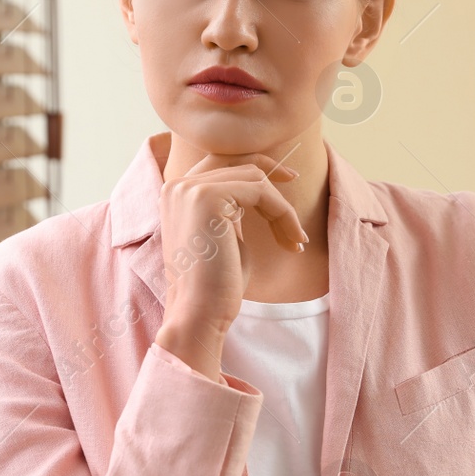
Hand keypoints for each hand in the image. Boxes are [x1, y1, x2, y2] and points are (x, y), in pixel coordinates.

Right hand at [157, 150, 305, 337]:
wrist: (200, 313)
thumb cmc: (217, 285)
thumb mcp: (226, 235)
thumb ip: (234, 209)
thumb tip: (264, 189)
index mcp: (177, 193)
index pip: (222, 162)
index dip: (258, 166)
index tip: (288, 179)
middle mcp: (178, 185)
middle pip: (240, 164)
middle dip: (275, 184)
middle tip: (297, 201)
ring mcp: (190, 188)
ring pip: (255, 177)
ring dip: (282, 209)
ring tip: (293, 240)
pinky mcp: (207, 196)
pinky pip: (262, 191)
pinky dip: (283, 213)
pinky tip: (292, 240)